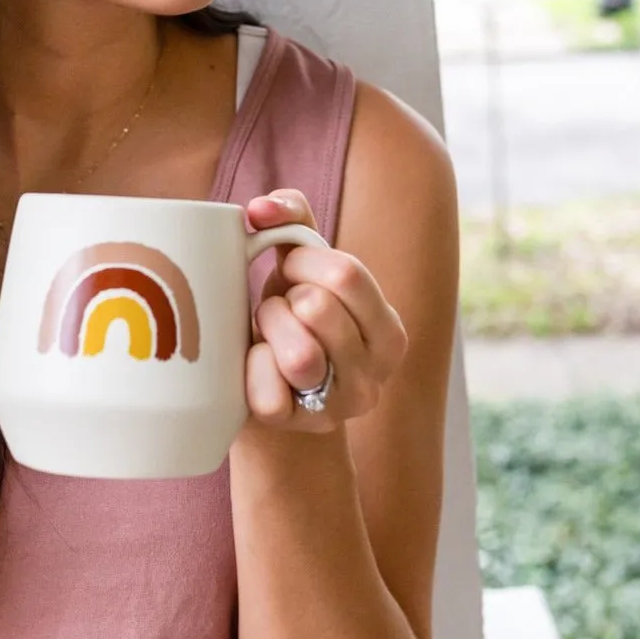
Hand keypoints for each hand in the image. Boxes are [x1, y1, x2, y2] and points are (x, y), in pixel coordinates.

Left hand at [244, 189, 407, 433]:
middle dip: (284, 297)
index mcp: (388, 331)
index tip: (288, 269)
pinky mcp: (298, 430)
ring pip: (299, 355)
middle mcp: (375, 375)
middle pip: (320, 308)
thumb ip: (291, 217)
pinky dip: (251, 371)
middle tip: (277, 307)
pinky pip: (267, 394)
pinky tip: (256, 369)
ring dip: (268, 329)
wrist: (259, 382)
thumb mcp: (299, 264)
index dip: (301, 261)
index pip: (346, 273)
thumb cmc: (286, 313)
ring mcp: (339, 408)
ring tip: (267, 332)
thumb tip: (260, 208)